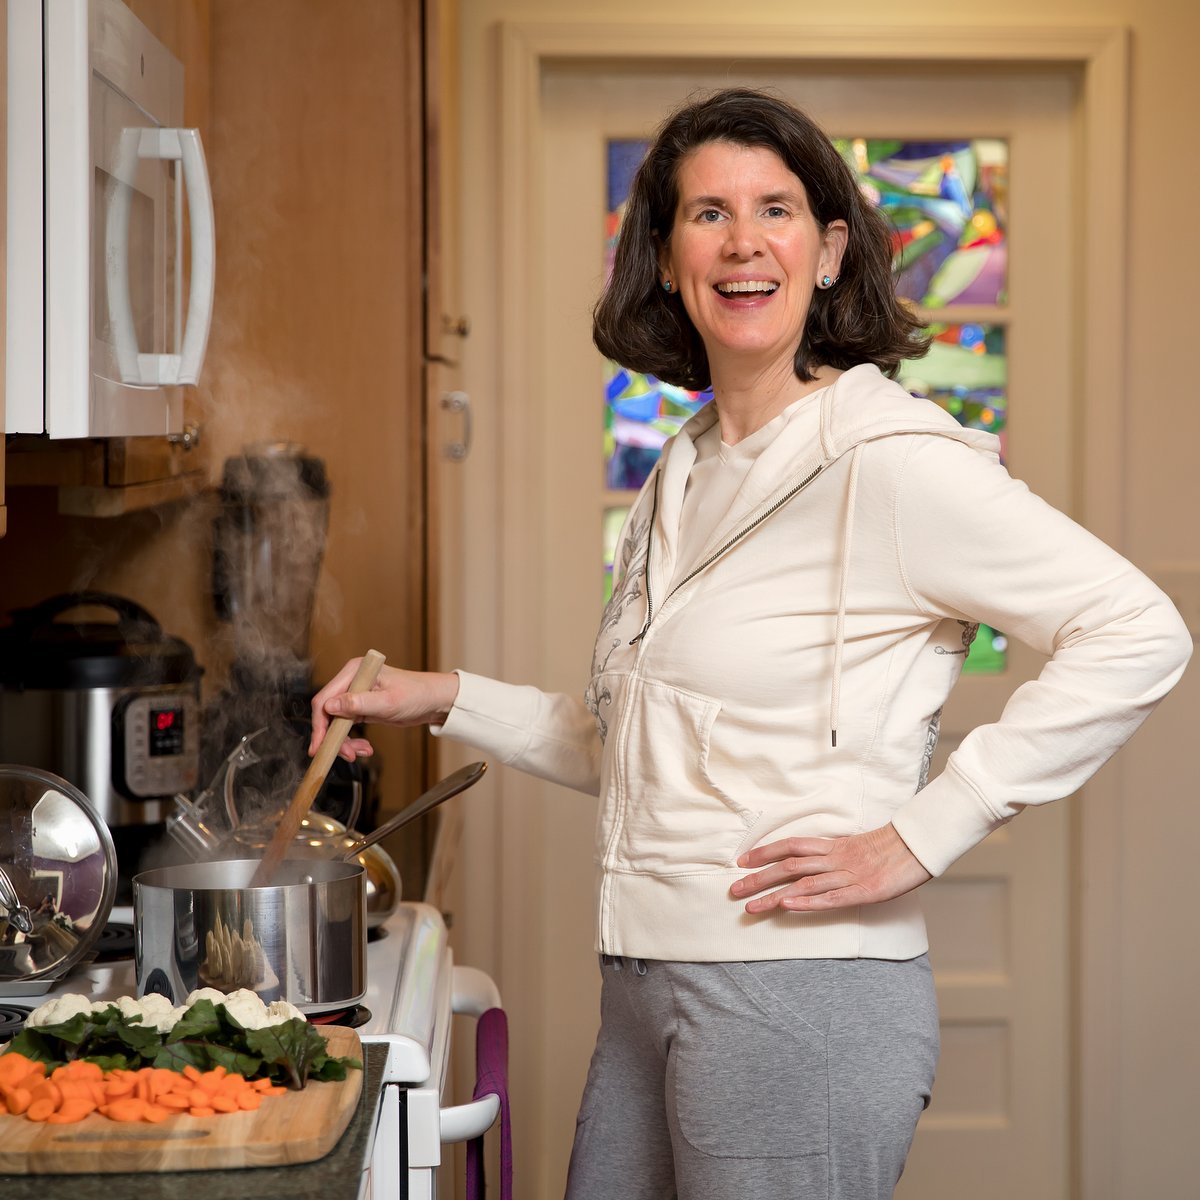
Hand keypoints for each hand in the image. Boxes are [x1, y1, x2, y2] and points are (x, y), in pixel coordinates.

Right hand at [309, 661, 460, 760]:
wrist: (434, 701)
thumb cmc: (416, 695)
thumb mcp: (388, 702)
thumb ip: (358, 704)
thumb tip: (330, 707)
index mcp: (354, 671)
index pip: (325, 699)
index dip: (320, 725)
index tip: (320, 746)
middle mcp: (351, 681)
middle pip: (328, 713)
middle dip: (334, 737)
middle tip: (347, 754)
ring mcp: (355, 694)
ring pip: (336, 723)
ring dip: (344, 742)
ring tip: (361, 752)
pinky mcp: (361, 707)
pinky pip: (347, 726)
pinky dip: (352, 740)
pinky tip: (364, 748)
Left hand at [729, 824, 930, 913]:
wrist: (921, 846)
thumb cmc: (890, 849)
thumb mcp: (856, 847)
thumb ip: (833, 854)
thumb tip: (811, 861)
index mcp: (833, 846)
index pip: (791, 845)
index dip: (764, 852)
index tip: (741, 861)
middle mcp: (835, 858)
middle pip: (789, 866)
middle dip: (759, 878)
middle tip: (734, 890)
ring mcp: (849, 875)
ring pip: (803, 884)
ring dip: (774, 896)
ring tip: (751, 907)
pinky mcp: (865, 892)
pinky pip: (832, 898)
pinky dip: (808, 902)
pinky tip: (788, 906)